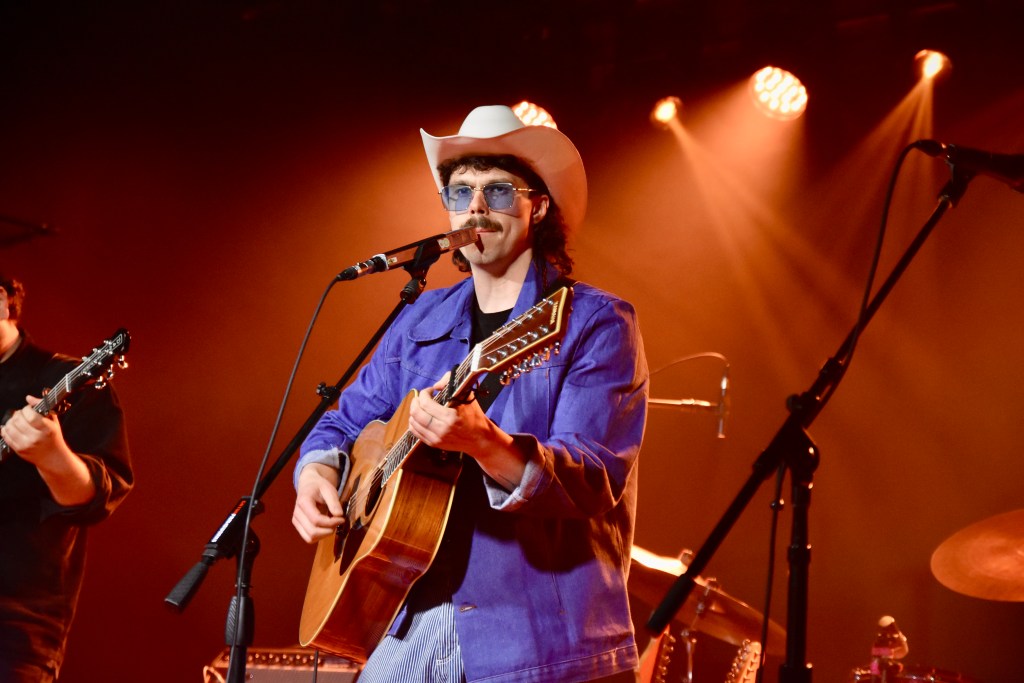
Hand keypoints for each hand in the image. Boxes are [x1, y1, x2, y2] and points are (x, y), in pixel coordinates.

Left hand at [1, 395, 94, 505]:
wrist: (53, 457)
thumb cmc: (53, 437)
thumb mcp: (53, 421)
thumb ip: (42, 407)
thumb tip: (28, 398)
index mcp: (47, 429)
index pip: (31, 415)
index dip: (27, 409)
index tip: (29, 409)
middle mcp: (36, 438)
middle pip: (18, 420)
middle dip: (18, 414)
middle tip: (22, 414)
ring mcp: (26, 444)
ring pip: (9, 427)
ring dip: (11, 421)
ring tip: (16, 420)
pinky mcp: (18, 450)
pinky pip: (6, 436)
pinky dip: (5, 429)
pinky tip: (10, 427)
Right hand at [292, 463, 346, 542]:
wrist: (309, 486)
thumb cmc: (319, 487)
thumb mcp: (329, 489)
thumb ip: (334, 502)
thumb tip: (339, 515)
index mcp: (303, 502)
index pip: (316, 520)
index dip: (331, 523)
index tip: (342, 519)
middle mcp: (297, 514)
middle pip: (313, 532)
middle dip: (328, 530)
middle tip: (338, 522)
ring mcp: (296, 521)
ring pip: (310, 538)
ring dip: (324, 535)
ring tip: (332, 525)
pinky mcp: (298, 526)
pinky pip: (309, 538)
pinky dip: (320, 536)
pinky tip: (327, 528)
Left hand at [408, 375, 525, 489]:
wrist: (479, 439)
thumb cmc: (474, 415)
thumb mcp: (467, 395)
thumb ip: (451, 382)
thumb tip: (436, 386)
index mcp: (449, 417)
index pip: (425, 403)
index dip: (424, 393)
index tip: (430, 390)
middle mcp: (441, 429)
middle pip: (416, 413)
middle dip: (416, 401)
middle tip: (422, 397)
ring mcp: (436, 438)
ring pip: (413, 423)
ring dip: (414, 411)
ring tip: (421, 406)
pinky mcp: (434, 444)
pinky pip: (415, 432)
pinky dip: (414, 422)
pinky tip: (420, 417)